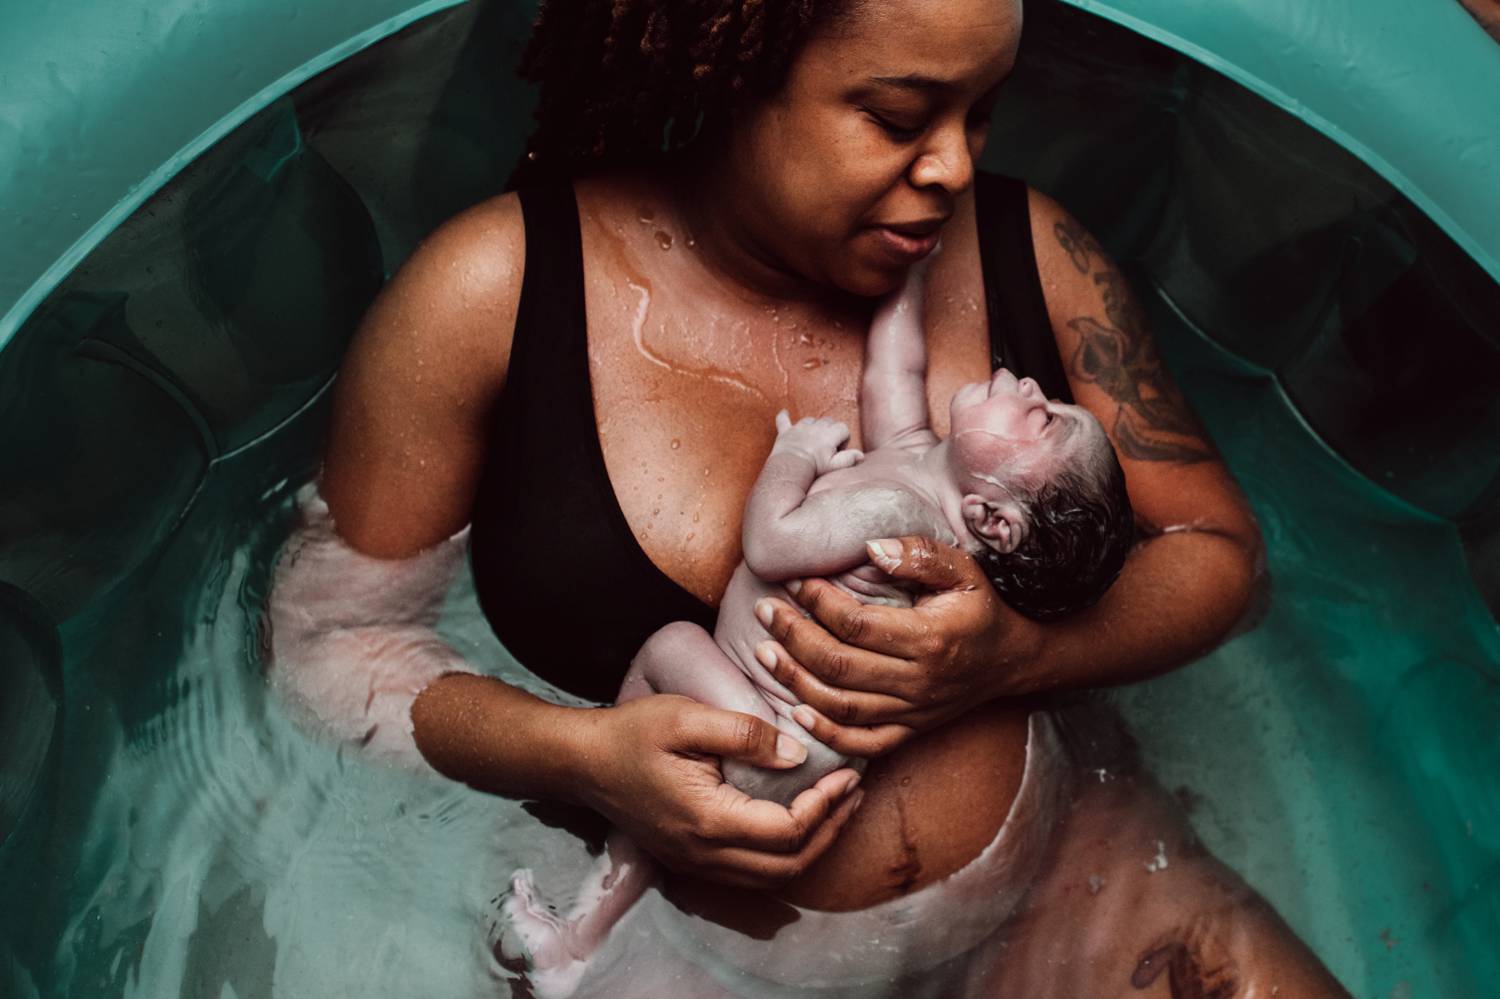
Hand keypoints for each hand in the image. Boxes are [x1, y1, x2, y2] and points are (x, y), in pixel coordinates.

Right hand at [578, 694, 864, 889]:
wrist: (582, 763)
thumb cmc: (632, 733)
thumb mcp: (686, 717)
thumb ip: (744, 733)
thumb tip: (797, 754)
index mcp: (708, 820)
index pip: (787, 830)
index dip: (826, 805)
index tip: (847, 773)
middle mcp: (705, 854)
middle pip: (788, 864)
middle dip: (831, 830)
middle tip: (855, 792)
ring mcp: (696, 863)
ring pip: (772, 876)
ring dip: (813, 847)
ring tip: (838, 808)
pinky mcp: (692, 859)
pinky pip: (752, 873)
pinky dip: (786, 854)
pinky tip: (800, 824)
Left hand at [752, 536, 1044, 755]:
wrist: (1011, 659)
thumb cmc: (981, 607)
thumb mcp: (964, 570)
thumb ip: (919, 555)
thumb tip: (870, 547)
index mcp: (931, 639)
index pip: (858, 625)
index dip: (820, 603)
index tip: (795, 581)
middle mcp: (919, 681)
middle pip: (839, 665)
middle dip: (793, 637)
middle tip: (765, 611)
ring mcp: (914, 711)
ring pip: (841, 705)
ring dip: (795, 681)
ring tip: (764, 653)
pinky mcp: (910, 731)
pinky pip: (863, 743)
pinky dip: (826, 734)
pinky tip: (796, 711)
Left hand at [772, 411, 862, 474]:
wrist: (791, 468)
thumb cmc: (814, 468)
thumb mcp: (835, 466)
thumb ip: (849, 459)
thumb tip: (861, 455)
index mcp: (829, 434)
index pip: (843, 428)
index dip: (844, 438)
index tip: (838, 450)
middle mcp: (815, 427)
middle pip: (828, 421)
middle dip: (830, 431)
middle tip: (827, 448)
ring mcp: (800, 428)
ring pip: (810, 420)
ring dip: (813, 427)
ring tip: (812, 441)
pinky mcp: (786, 432)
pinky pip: (783, 420)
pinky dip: (784, 417)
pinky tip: (784, 413)